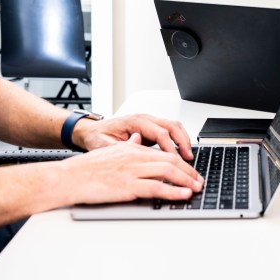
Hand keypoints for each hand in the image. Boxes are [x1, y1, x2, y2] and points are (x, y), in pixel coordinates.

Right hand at [61, 138, 203, 204]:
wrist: (69, 178)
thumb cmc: (86, 169)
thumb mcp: (111, 150)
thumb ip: (128, 145)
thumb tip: (139, 139)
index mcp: (132, 148)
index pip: (164, 152)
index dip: (182, 162)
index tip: (191, 171)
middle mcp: (135, 157)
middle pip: (171, 160)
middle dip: (189, 171)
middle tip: (199, 181)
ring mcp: (132, 171)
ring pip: (168, 171)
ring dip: (186, 181)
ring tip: (196, 188)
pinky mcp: (127, 186)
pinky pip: (157, 187)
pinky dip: (173, 191)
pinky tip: (183, 195)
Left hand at [75, 113, 193, 159]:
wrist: (91, 131)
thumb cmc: (97, 137)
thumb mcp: (104, 145)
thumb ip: (122, 150)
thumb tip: (137, 156)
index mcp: (135, 121)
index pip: (159, 132)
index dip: (169, 147)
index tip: (175, 161)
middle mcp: (144, 119)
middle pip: (172, 126)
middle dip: (182, 142)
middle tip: (188, 159)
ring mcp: (149, 123)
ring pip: (174, 126)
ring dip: (183, 140)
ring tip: (188, 157)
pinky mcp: (151, 129)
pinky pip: (170, 132)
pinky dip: (178, 141)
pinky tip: (181, 154)